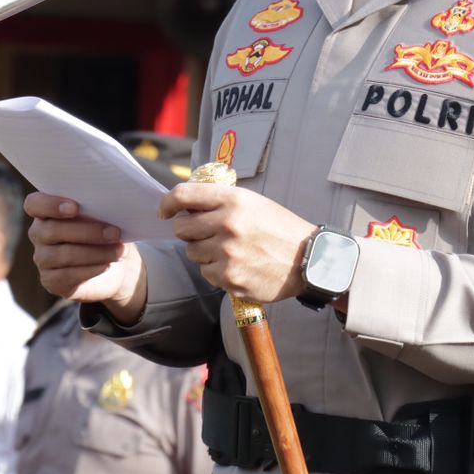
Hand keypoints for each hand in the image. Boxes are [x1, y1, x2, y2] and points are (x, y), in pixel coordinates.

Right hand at [24, 192, 146, 321]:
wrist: (113, 262)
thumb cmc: (106, 229)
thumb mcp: (103, 215)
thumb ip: (98, 207)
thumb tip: (112, 205)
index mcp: (46, 211)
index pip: (34, 204)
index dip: (50, 204)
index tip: (75, 207)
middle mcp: (39, 233)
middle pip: (54, 230)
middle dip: (88, 231)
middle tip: (115, 233)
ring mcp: (42, 258)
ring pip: (65, 254)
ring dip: (96, 252)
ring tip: (119, 251)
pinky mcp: (51, 280)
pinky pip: (68, 275)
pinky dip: (92, 269)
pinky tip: (107, 265)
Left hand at [159, 183, 316, 302]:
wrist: (309, 259)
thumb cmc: (279, 228)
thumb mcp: (253, 202)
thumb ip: (219, 201)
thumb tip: (184, 207)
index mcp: (233, 200)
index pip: (183, 195)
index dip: (167, 203)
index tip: (165, 211)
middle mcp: (228, 224)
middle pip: (181, 228)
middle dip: (189, 231)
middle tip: (206, 233)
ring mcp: (228, 253)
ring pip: (192, 253)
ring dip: (204, 252)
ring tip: (229, 250)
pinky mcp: (230, 278)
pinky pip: (206, 273)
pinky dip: (216, 271)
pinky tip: (237, 265)